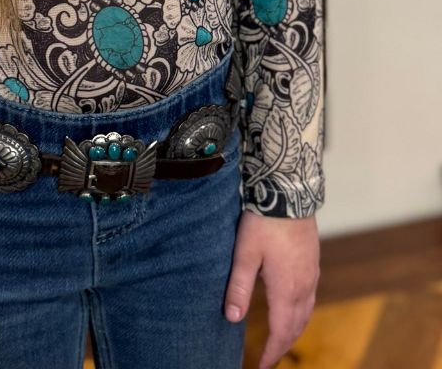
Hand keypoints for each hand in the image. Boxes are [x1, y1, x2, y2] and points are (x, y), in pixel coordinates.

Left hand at [224, 211, 319, 368]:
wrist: (289, 192)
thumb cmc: (264, 223)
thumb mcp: (245, 254)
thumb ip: (238, 287)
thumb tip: (231, 318)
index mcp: (287, 290)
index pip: (282, 333)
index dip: (272, 352)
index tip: (261, 365)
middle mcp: (304, 286)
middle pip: (296, 326)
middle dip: (283, 345)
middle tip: (269, 357)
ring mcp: (312, 274)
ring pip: (306, 313)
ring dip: (293, 329)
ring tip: (280, 338)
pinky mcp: (313, 261)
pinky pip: (310, 297)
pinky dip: (301, 312)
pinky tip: (292, 306)